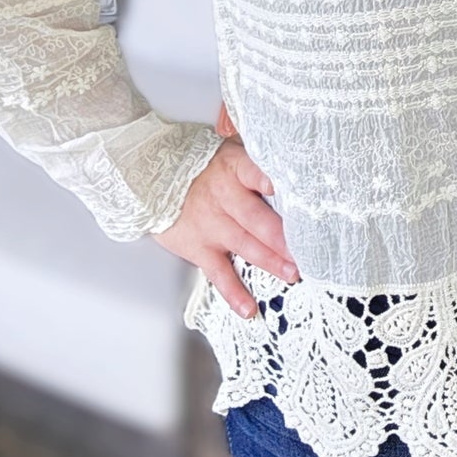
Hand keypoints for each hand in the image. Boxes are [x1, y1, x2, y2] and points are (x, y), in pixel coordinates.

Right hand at [150, 99, 299, 319]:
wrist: (149, 179)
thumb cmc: (200, 165)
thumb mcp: (227, 149)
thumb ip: (258, 156)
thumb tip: (293, 153)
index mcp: (234, 168)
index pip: (255, 171)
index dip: (272, 181)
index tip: (288, 192)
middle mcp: (224, 196)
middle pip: (258, 218)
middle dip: (284, 237)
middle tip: (307, 251)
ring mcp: (211, 224)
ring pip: (245, 245)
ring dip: (270, 262)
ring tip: (292, 274)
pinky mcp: (198, 248)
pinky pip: (218, 273)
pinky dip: (233, 292)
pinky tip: (248, 307)